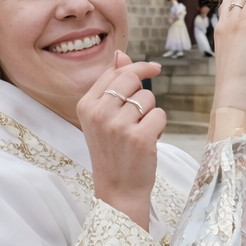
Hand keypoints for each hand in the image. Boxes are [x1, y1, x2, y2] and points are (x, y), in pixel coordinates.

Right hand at [77, 51, 165, 230]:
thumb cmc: (112, 152)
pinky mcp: (139, 137)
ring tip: (139, 132)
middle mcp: (98, 113)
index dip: (137, 66)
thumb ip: (111, 86)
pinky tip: (148, 141)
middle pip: (132, 78)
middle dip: (144, 90)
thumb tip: (122, 55)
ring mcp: (118, 125)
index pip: (115, 72)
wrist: (117, 190)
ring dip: (151, 113)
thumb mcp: (102, 118)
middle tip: (142, 112)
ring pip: (148, 97)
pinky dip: (159, 127)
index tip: (153, 68)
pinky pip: (160, 115)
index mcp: (86, 105)